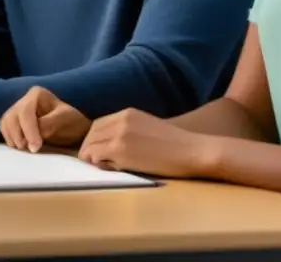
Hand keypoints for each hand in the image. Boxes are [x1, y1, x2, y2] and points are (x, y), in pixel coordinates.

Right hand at [0, 86, 90, 151]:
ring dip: (14, 139)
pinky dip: (11, 139)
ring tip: (28, 148)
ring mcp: (17, 110)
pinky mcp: (13, 122)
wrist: (72, 130)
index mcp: (37, 94)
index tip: (36, 147)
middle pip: (12, 117)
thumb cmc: (71, 123)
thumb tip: (35, 132)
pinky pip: (5, 130)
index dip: (28, 130)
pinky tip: (23, 146)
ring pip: (6, 123)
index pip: (25, 112)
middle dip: (20, 136)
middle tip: (32, 150)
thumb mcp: (65, 120)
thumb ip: (49, 123)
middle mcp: (24, 99)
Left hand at [78, 108, 217, 178]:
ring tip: (98, 166)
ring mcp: (120, 134)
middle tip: (90, 161)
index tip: (94, 150)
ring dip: (91, 155)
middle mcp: (122, 120)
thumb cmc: (176, 145)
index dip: (93, 138)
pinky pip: (97, 155)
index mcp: (128, 113)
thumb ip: (129, 132)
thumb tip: (111, 147)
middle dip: (88, 147)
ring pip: (92, 144)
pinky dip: (96, 162)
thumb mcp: (148, 128)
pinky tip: (105, 168)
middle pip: (93, 133)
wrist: (192, 150)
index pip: (99, 124)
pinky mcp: (121, 150)